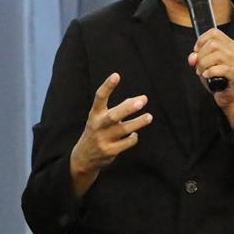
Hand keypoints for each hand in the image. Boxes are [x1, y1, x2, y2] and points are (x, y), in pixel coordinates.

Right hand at [69, 73, 151, 196]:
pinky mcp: (110, 151)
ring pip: (124, 129)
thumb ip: (120, 108)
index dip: (107, 86)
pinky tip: (133, 134)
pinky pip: (127, 142)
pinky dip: (133, 137)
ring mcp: (103, 139)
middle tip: (143, 100)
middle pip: (114, 115)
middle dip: (128, 108)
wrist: (84, 157)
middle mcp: (98, 125)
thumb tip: (140, 99)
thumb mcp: (102, 118)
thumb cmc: (98, 131)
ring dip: (138, 122)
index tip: (116, 75)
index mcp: (95, 114)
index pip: (99, 97)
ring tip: (149, 117)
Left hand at [188, 29, 233, 126]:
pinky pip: (222, 69)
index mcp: (229, 45)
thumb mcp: (205, 65)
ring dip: (204, 64)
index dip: (201, 40)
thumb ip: (198, 58)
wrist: (229, 96)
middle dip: (201, 56)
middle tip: (198, 66)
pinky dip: (211, 72)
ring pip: (217, 55)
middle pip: (213, 44)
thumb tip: (192, 57)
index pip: (214, 33)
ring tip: (201, 72)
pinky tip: (207, 75)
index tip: (196, 51)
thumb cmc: (218, 78)